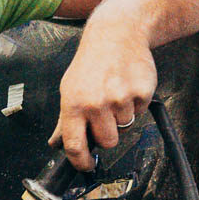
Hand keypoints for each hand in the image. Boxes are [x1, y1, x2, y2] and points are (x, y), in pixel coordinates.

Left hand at [50, 30, 157, 171]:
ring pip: (125, 128)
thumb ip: (64, 120)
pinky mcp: (142, 92)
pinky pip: (140, 113)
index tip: (86, 166)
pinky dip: (135, 104)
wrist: (117, 33)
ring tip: (115, 93)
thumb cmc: (91, 62)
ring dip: (121, 117)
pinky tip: (127, 86)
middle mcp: (96, 103)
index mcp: (74, 104)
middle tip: (104, 115)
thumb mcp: (69, 88)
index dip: (81, 162)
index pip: (75, 145)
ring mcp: (120, 98)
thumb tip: (56, 143)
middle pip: (107, 142)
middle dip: (107, 134)